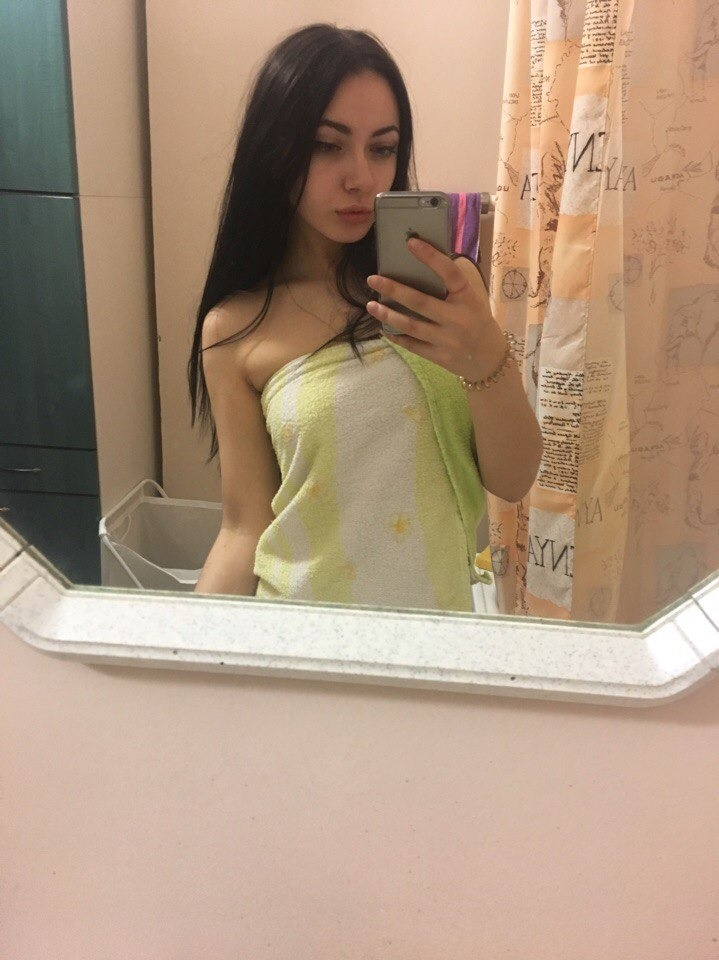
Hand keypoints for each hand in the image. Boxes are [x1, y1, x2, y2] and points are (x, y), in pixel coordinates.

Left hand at [366, 237, 506, 381]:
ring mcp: (448, 340)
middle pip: (420, 302)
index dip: (431, 256)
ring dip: (388, 315)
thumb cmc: (478, 323)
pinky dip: (396, 336)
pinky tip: (384, 328)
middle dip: (394, 289)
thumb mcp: (473, 302)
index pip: (449, 273)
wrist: (491, 360)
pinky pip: (412, 345)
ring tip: (371, 305)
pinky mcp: (440, 357)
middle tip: (372, 279)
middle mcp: (458, 319)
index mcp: (468, 299)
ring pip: (411, 325)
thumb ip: (452, 289)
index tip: (411, 242)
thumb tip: (420, 267)